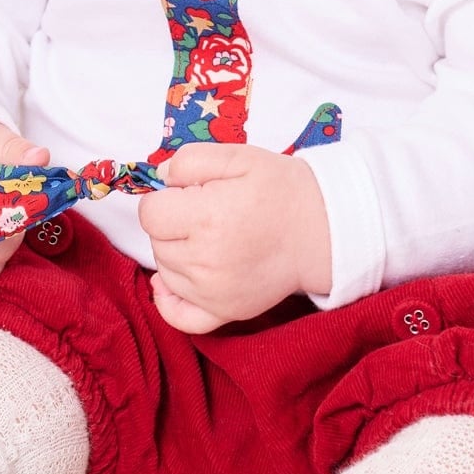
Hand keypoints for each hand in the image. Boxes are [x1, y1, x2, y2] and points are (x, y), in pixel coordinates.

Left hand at [138, 145, 331, 331]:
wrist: (324, 229)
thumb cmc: (281, 190)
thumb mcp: (237, 156)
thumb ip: (189, 161)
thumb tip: (159, 179)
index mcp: (207, 218)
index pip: (149, 213)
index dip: (164, 198)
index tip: (189, 193)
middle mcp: (206, 261)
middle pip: (156, 242)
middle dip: (171, 224)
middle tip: (205, 212)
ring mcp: (215, 292)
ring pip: (165, 272)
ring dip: (175, 253)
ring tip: (207, 238)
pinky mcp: (226, 312)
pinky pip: (180, 317)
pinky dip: (168, 302)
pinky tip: (167, 284)